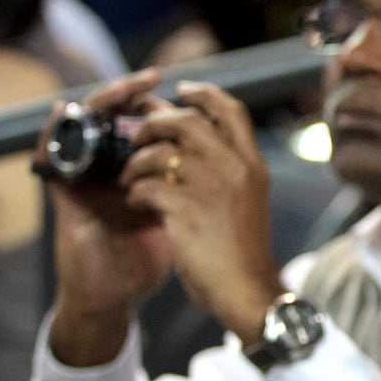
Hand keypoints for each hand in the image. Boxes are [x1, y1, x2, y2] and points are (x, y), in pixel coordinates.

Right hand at [40, 70, 175, 366]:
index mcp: (147, 172)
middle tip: (153, 78)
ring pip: (85, 124)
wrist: (118, 295)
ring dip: (102, 102)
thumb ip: (196, 188)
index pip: (152, 124)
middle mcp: (114, 168)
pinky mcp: (64, 191)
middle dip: (134, 93)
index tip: (192, 90)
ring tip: (123, 89)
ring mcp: (88, 177)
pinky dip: (56, 129)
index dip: (169, 104)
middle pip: (118, 115)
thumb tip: (231, 164)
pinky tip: (66, 112)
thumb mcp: (183, 215)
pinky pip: (51, 151)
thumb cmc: (151, 257)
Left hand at [117, 81, 284, 343]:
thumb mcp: (249, 199)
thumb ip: (230, 169)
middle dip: (154, 123)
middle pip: (185, 121)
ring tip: (129, 176)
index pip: (231, 109)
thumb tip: (194, 144)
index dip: (204, 94)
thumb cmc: (244, 250)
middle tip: (138, 135)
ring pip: (158, 152)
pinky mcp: (185, 210)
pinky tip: (137, 202)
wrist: (247, 289)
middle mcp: (234, 168)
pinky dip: (135, 191)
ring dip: (135, 161)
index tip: (182, 91)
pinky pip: (146, 185)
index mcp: (252, 164)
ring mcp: (210, 188)